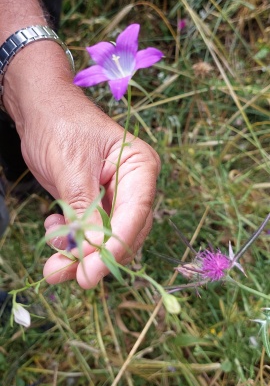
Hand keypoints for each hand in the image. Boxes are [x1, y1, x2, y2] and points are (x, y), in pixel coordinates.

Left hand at [28, 87, 159, 288]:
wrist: (39, 111)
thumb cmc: (60, 125)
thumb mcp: (71, 168)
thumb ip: (83, 210)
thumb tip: (92, 252)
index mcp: (139, 167)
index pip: (136, 214)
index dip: (115, 246)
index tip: (91, 272)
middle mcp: (133, 185)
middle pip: (123, 233)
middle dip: (93, 256)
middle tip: (63, 274)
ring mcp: (115, 196)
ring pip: (104, 239)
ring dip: (78, 254)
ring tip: (51, 262)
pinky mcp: (95, 204)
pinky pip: (89, 233)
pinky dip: (71, 239)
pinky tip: (53, 228)